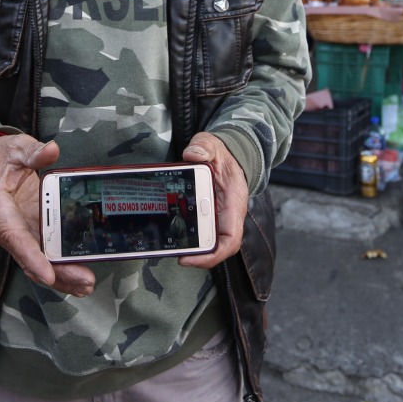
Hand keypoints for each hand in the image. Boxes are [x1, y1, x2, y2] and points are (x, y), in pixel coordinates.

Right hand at [0, 134, 94, 296]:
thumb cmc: (1, 157)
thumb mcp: (16, 147)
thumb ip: (33, 151)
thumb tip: (51, 150)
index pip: (14, 236)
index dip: (31, 257)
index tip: (48, 275)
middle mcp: (2, 227)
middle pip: (29, 257)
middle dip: (57, 273)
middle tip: (84, 281)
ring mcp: (15, 233)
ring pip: (35, 262)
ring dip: (61, 277)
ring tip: (86, 285)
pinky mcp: (25, 234)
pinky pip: (40, 256)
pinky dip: (58, 268)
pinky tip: (76, 278)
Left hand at [178, 132, 248, 269]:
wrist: (227, 154)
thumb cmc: (222, 153)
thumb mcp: (212, 145)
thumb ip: (204, 147)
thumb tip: (192, 155)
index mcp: (234, 203)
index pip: (231, 238)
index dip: (213, 253)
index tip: (190, 257)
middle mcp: (227, 215)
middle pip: (218, 246)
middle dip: (199, 255)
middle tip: (174, 253)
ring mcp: (217, 217)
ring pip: (209, 242)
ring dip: (191, 247)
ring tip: (168, 247)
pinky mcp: (207, 215)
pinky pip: (200, 232)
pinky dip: (187, 236)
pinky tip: (169, 234)